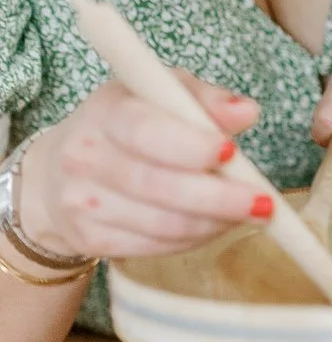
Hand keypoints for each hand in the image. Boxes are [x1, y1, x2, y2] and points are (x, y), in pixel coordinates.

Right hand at [17, 77, 262, 261]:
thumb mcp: (160, 95)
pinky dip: (195, 239)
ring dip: (214, 222)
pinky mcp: (90, 239)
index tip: (233, 152)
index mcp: (106, 112)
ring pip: (162, 224)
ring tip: (249, 213)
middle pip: (157, 186)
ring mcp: (83, 202)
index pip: (147, 131)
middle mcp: (86, 157)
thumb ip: (204, 99)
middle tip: (263, 202)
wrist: (58, 172)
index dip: (192, 146)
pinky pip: (154, 246)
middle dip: (219, 198)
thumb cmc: (127, 124)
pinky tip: (216, 224)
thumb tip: (247, 112)